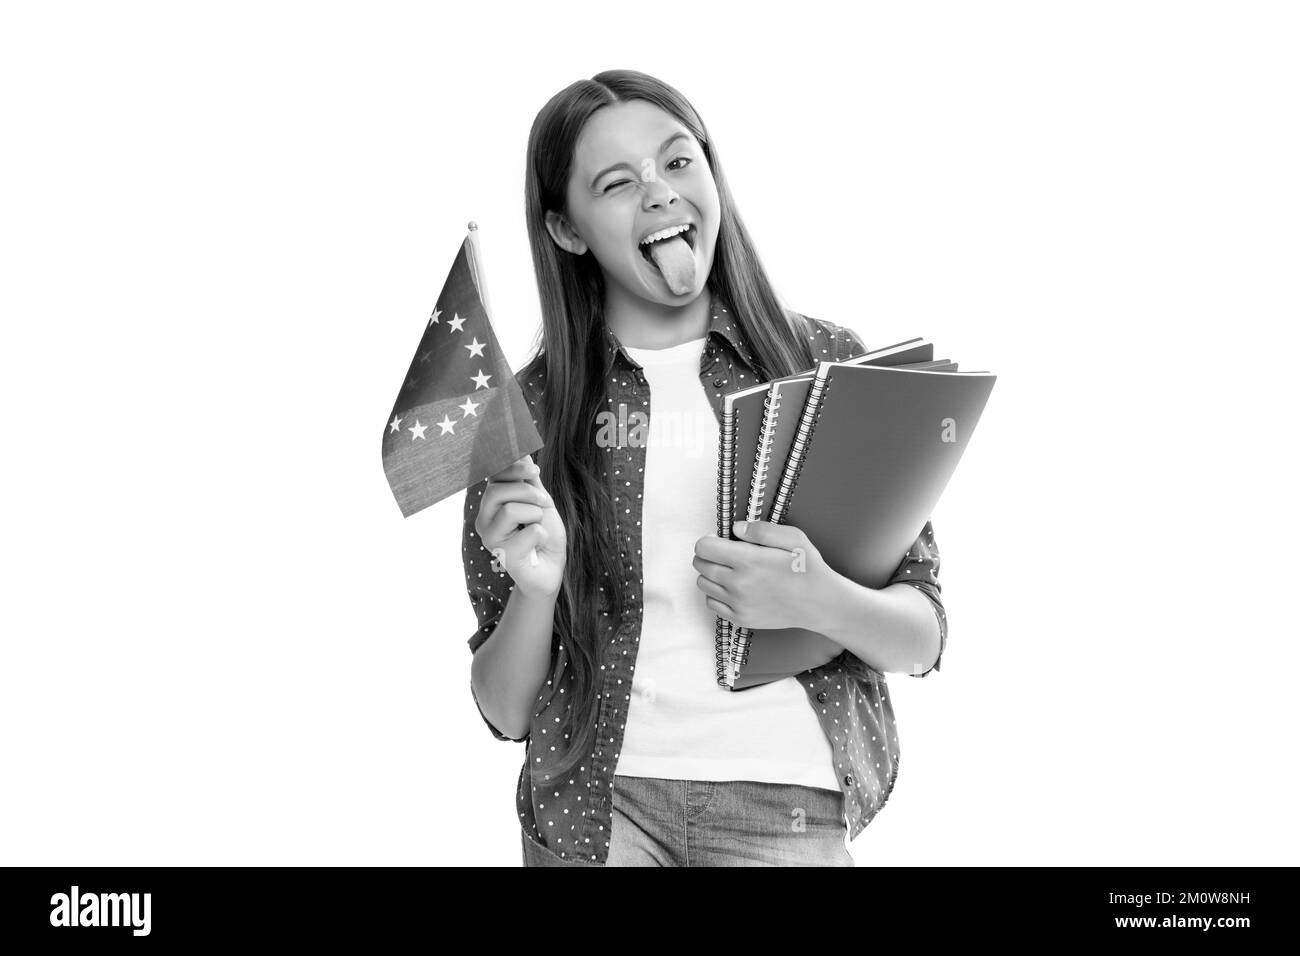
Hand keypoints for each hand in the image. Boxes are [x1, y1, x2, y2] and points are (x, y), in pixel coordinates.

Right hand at [475, 455, 566, 598]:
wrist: (552, 567)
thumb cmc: (544, 534)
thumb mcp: (539, 500)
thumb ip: (528, 479)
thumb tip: (521, 451)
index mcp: (491, 504)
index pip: (492, 476)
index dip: (512, 467)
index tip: (535, 469)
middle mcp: (484, 520)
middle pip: (496, 491)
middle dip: (528, 492)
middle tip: (544, 502)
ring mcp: (491, 539)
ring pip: (509, 510)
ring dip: (535, 513)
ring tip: (539, 525)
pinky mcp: (504, 556)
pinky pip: (528, 532)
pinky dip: (541, 533)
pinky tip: (538, 543)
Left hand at [692, 520, 841, 631]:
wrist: (820, 604)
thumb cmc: (808, 568)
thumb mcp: (794, 538)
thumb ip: (761, 530)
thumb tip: (735, 529)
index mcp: (748, 561)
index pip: (704, 547)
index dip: (709, 539)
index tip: (719, 539)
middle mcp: (738, 584)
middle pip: (700, 565)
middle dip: (708, 555)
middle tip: (725, 553)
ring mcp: (737, 604)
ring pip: (703, 584)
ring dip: (710, 574)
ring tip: (730, 570)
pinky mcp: (740, 619)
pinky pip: (711, 603)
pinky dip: (716, 593)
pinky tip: (733, 588)